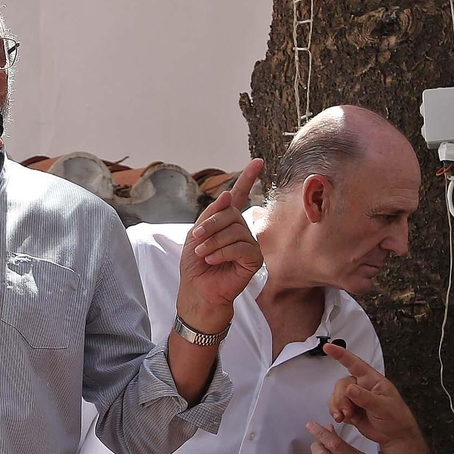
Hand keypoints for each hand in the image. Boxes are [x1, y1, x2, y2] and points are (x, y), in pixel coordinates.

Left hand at [174, 159, 264, 330]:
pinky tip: (211, 260)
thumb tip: (227, 194)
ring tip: (201, 254)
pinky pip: (240, 247)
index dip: (247, 178)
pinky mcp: (254, 259)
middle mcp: (242, 230)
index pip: (239, 195)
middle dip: (211, 225)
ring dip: (213, 242)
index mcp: (227, 221)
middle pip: (231, 213)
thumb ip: (211, 213)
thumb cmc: (195, 265)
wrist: (198, 291)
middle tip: (197, 239)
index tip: (257, 161)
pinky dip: (222, 253)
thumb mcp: (196, 234)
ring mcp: (250, 244)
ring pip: (235, 230)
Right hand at [324, 343, 420, 446]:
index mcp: (372, 380)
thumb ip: (366, 398)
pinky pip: (336, 406)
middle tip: (348, 411)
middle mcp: (362, 386)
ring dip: (338, 406)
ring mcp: (355, 398)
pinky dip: (336, 412)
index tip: (328, 347)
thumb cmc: (396, 418)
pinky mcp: (350, 409)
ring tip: (346, 416)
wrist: (395, 436)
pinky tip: (344, 418)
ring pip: (337, 395)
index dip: (341, 354)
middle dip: (341, 398)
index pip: (355, 364)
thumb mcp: (384, 407)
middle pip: (342, 384)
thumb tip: (350, 388)